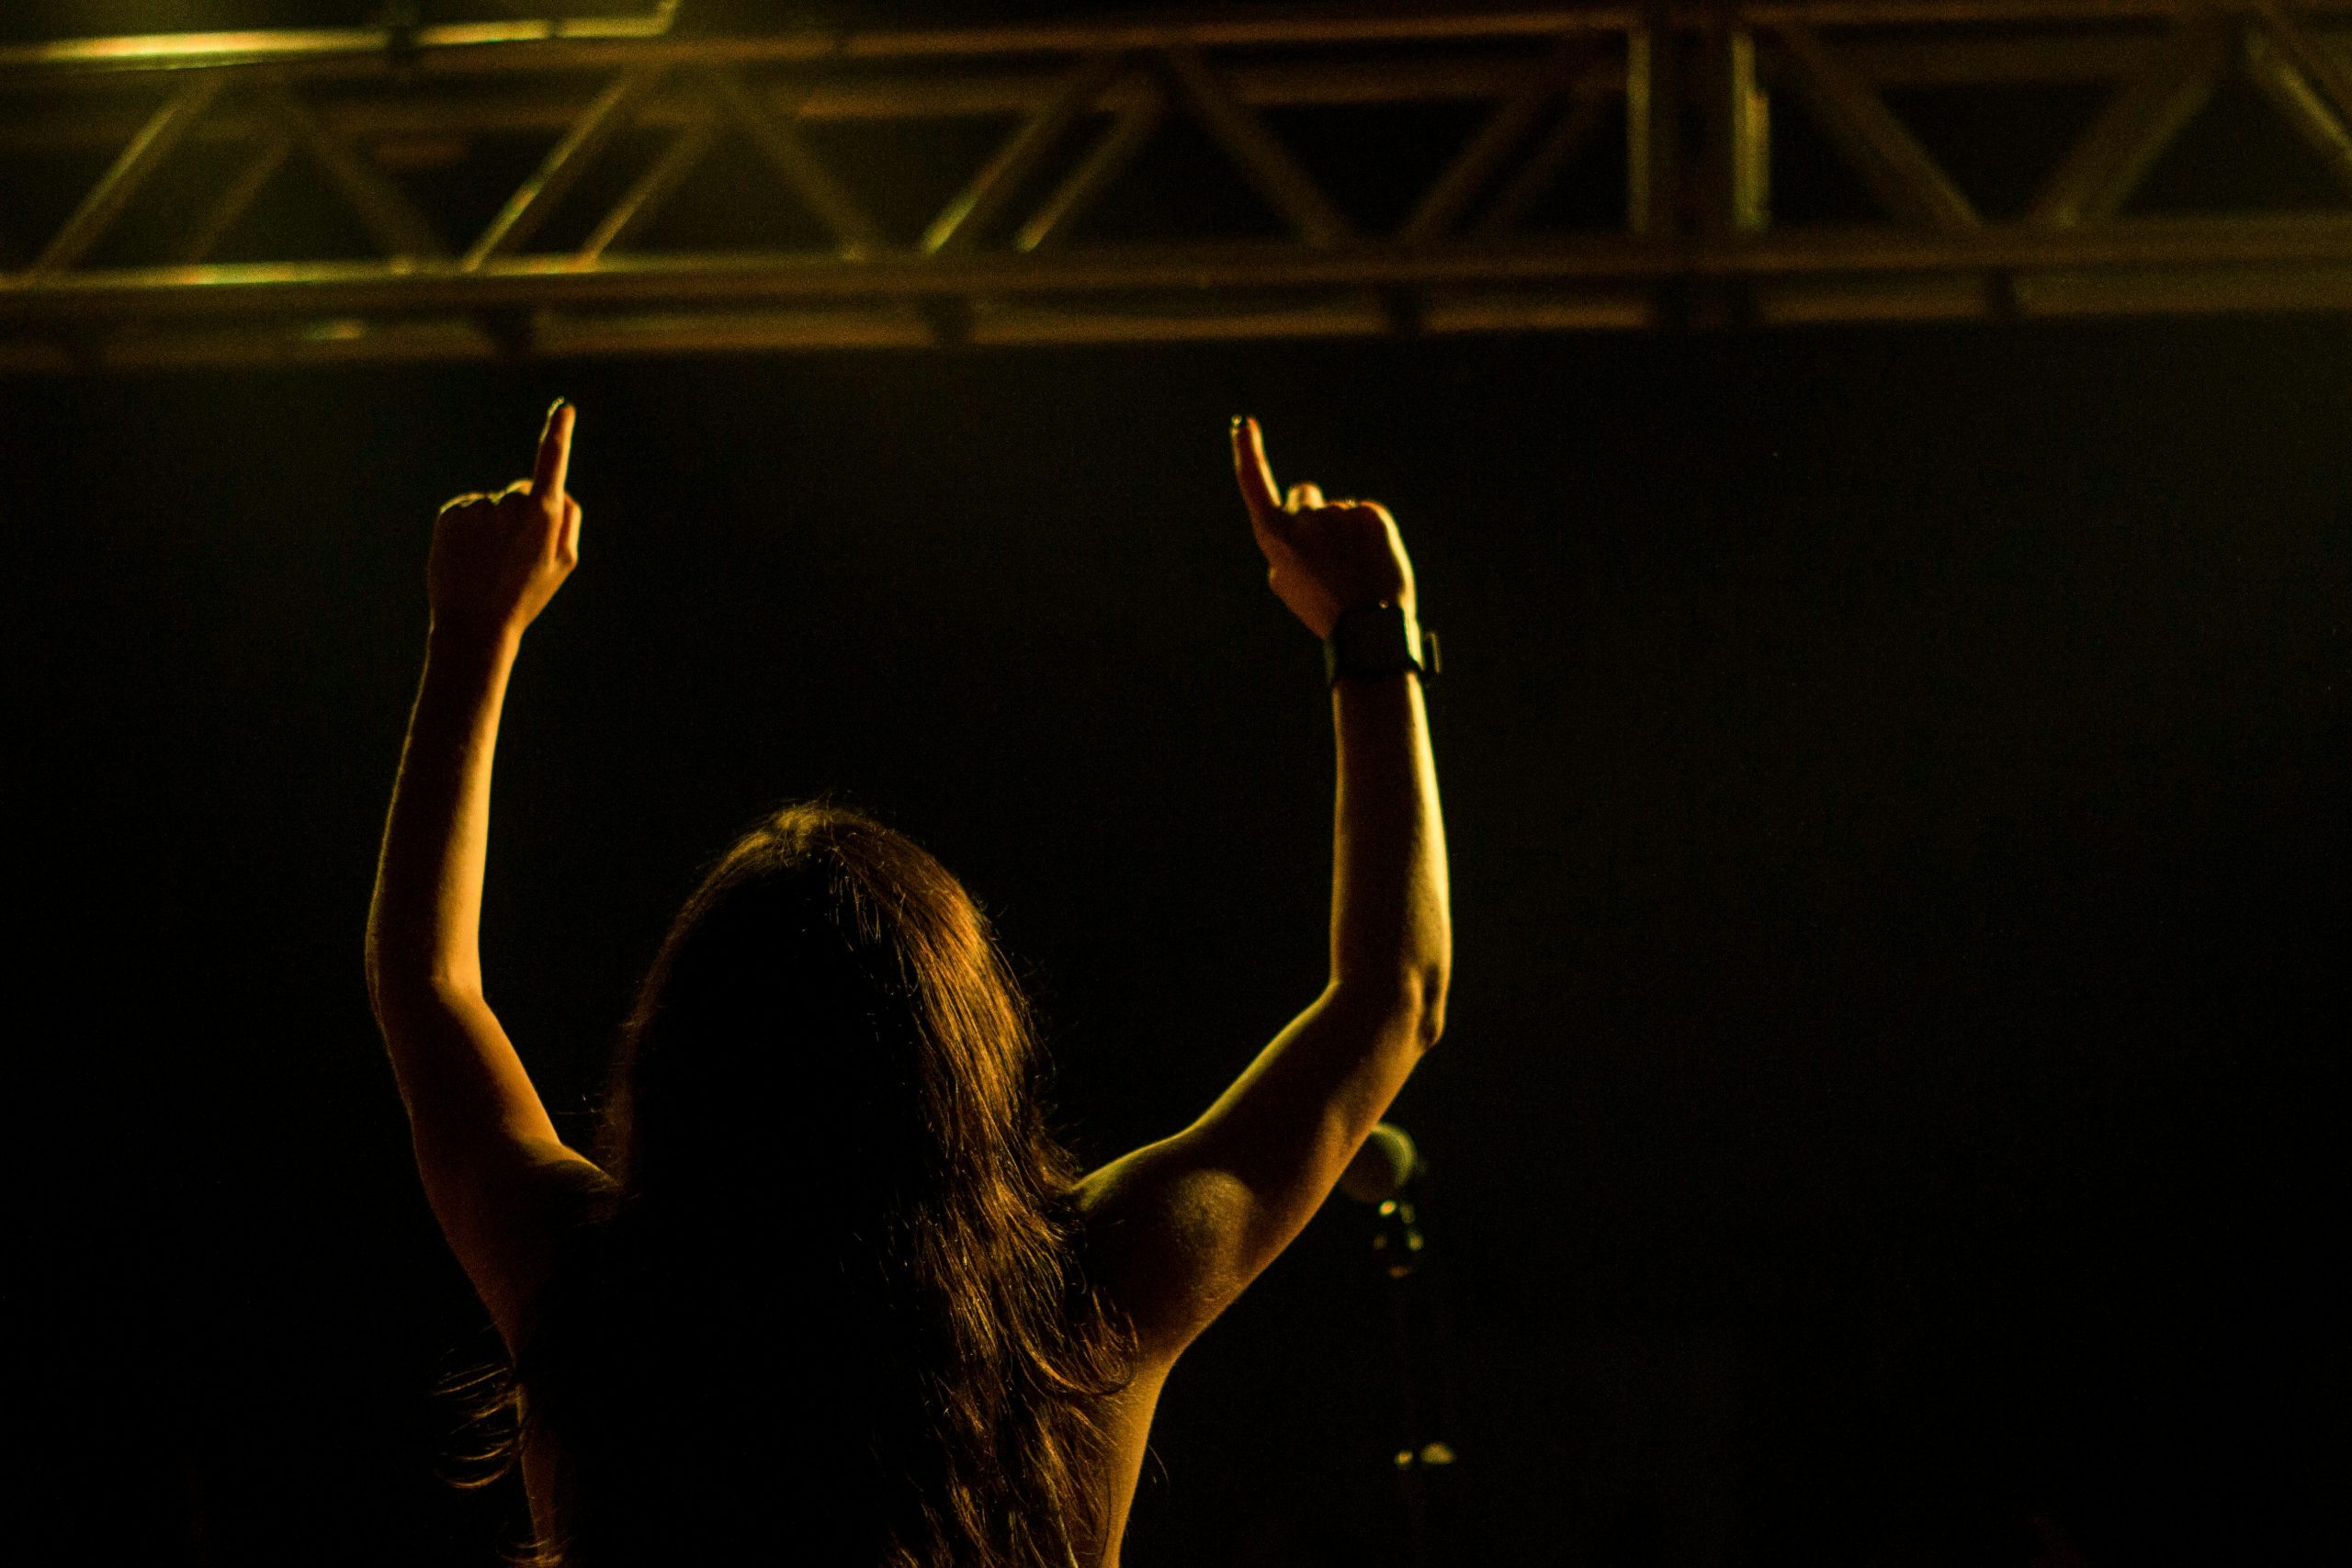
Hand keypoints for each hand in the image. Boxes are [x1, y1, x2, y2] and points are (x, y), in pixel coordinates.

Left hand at [428, 401, 581, 644]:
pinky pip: (469, 510)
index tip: (563, 408)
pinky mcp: (451, 512)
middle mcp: (510, 503)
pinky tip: (470, 557)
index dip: (558, 432)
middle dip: (525, 514)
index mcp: (543, 514)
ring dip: (495, 526)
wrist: (473, 624)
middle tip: (517, 558)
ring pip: (495, 504)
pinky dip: (471, 529)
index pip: (552, 461)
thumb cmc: (525, 595)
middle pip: (524, 492)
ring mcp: (478, 506)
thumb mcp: (563, 563)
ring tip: (489, 563)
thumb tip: (556, 488)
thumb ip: (567, 519)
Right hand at [1231, 417, 1413, 639]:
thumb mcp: (1285, 582)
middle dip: (1313, 511)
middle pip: (1306, 495)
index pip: (1254, 483)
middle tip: (1327, 552)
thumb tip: (1300, 516)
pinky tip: (1371, 562)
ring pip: (1340, 511)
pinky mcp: (1371, 514)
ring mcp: (1338, 513)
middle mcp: (1303, 518)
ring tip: (1352, 569)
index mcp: (1274, 535)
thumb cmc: (1321, 608)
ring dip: (1345, 532)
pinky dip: (1370, 534)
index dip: (1248, 452)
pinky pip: (1367, 515)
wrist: (1367, 628)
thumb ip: (1285, 544)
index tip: (1244, 425)